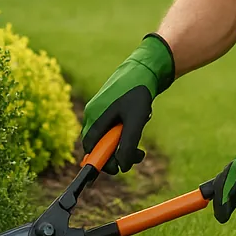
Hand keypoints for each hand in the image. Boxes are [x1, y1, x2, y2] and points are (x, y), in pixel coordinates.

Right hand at [80, 34, 174, 173]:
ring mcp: (100, 110)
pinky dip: (127, 130)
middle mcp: (93, 114)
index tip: (118, 168)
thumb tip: (122, 167)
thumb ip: (127, 145)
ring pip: (109, 137)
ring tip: (141, 131)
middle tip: (139, 153)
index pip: (91, 148)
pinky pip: (114, 127)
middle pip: (99, 145)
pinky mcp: (109, 108)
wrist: (145, 68)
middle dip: (118, 153)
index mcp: (94, 116)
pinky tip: (140, 119)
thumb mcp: (135, 121)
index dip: (102, 161)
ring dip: (125, 142)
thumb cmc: (138, 92)